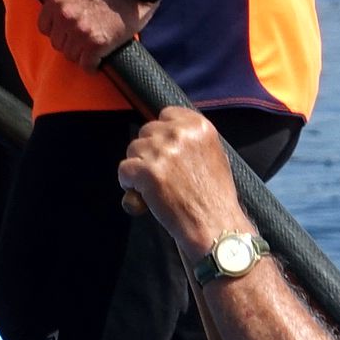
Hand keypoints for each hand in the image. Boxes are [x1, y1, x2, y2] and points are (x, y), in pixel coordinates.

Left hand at [19, 0, 148, 67]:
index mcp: (56, 1)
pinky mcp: (99, 45)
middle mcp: (66, 18)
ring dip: (81, 52)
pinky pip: (87, 65)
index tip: (69, 24)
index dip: (57, 27)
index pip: (44, 27)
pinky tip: (99, 57)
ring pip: (71, 55)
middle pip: (57, 42)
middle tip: (83, 33)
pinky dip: (92, 64)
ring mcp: (82, 33)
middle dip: (69, 40)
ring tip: (92, 43)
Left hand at [118, 105, 247, 244]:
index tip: (164, 150)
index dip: (161, 134)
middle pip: (146, 131)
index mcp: (198, 126)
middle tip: (162, 174)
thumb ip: (191, 139)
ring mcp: (162, 152)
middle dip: (148, 151)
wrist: (215, 225)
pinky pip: (124, 169)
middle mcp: (179, 134)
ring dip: (138, 168)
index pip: (166, 114)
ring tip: (156, 187)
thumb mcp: (213, 155)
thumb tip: (166, 131)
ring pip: (133, 150)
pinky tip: (144, 195)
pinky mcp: (147, 171)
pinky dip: (129, 183)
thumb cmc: (215, 197)